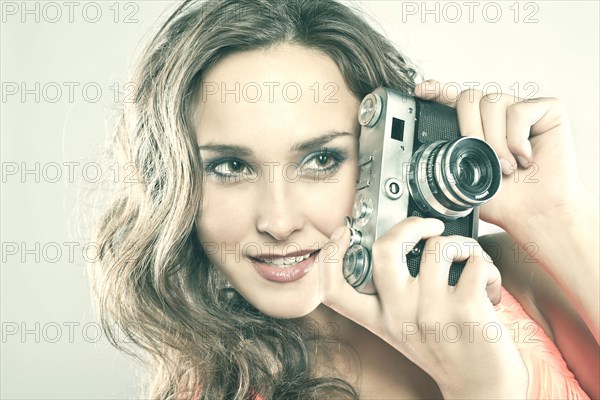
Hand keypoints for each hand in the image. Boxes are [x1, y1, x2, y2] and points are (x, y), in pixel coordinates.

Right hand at [319, 217, 527, 398]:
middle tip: (430, 228)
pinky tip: (489, 286)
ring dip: (463, 245)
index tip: (343, 234)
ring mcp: (430, 311)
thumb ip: (395, 298)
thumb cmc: (449, 354)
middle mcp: (399, 314)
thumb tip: (401, 246)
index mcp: (381, 319)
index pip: (335, 289)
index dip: (329, 255)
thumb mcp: (406, 330)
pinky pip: (475, 261)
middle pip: (383, 249)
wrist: (483, 389)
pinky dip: (488, 266)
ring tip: (470, 263)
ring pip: (439, 245)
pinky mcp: (465, 308)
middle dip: (410, 225)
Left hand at [414, 80, 583, 229]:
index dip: (437, 90)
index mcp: (477, 125)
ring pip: (493, 102)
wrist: (535, 213)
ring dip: (495, 140)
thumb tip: (427, 149)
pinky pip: (520, 111)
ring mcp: (522, 108)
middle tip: (482, 158)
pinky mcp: (548, 109)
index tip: (421, 91)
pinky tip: (525, 157)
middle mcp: (498, 112)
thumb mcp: (463, 178)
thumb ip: (449, 155)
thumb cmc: (504, 198)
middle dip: (470, 130)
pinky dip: (517, 138)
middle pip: (469, 97)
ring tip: (506, 166)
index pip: (454, 98)